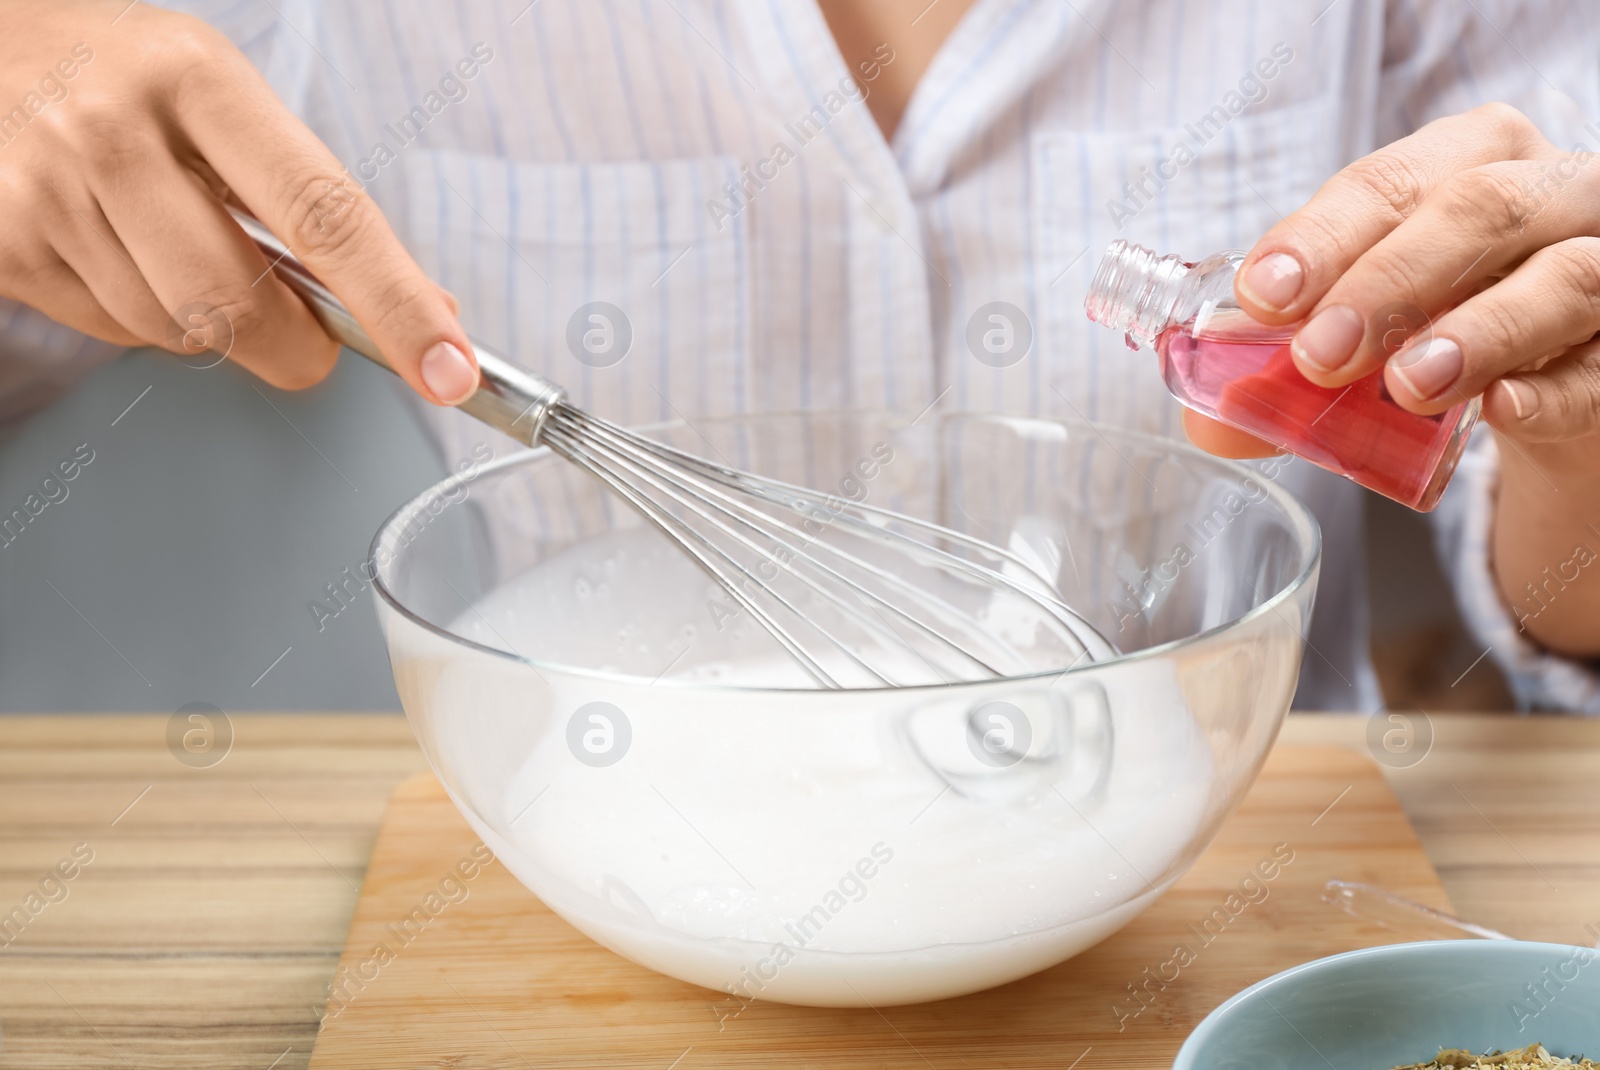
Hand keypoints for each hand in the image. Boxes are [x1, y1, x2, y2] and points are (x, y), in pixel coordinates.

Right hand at [0, 1, 477, 402]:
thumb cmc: (123, 78)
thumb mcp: (219, 96)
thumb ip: (309, 197)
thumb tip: (424, 307)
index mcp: (198, 78)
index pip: (323, 216)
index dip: (396, 304)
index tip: (447, 368)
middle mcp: (112, 129)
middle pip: (241, 303)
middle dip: (295, 344)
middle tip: (309, 333)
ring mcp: (45, 190)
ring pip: (177, 331)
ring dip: (206, 322)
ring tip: (173, 244)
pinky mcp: (3, 245)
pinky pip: (112, 332)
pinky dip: (139, 315)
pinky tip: (119, 251)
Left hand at [1210, 103, 1599, 654]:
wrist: (1565, 384)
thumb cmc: (1456, 325)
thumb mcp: (1371, 331)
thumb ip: (1291, 371)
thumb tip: (1213, 420)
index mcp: (1467, 163)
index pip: (1390, 181)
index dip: (1323, 235)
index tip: (1264, 295)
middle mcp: (1548, 194)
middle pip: (1478, 210)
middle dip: (1388, 282)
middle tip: (1322, 355)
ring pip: (1563, 277)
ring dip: (1478, 330)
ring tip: (1408, 384)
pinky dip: (1554, 389)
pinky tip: (1503, 408)